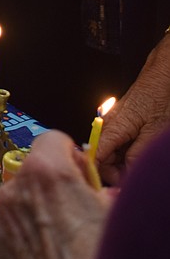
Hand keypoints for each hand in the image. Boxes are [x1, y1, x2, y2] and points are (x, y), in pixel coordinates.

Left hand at [0, 130, 113, 258]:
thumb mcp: (115, 216)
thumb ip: (101, 192)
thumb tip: (99, 191)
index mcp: (45, 172)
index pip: (52, 139)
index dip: (71, 156)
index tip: (83, 176)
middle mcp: (13, 191)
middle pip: (31, 172)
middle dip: (51, 186)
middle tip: (76, 211)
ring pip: (16, 203)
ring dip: (34, 213)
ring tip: (61, 242)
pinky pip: (8, 233)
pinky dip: (23, 240)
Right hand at [96, 32, 169, 182]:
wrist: (167, 69)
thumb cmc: (162, 94)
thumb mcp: (154, 131)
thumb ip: (136, 154)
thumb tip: (125, 175)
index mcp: (112, 127)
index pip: (95, 158)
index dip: (104, 175)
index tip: (121, 188)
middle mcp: (110, 125)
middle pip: (103, 157)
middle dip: (118, 172)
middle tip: (136, 181)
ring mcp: (118, 122)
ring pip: (114, 151)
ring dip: (127, 163)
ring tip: (143, 168)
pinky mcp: (128, 121)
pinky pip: (123, 143)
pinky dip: (132, 153)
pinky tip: (145, 155)